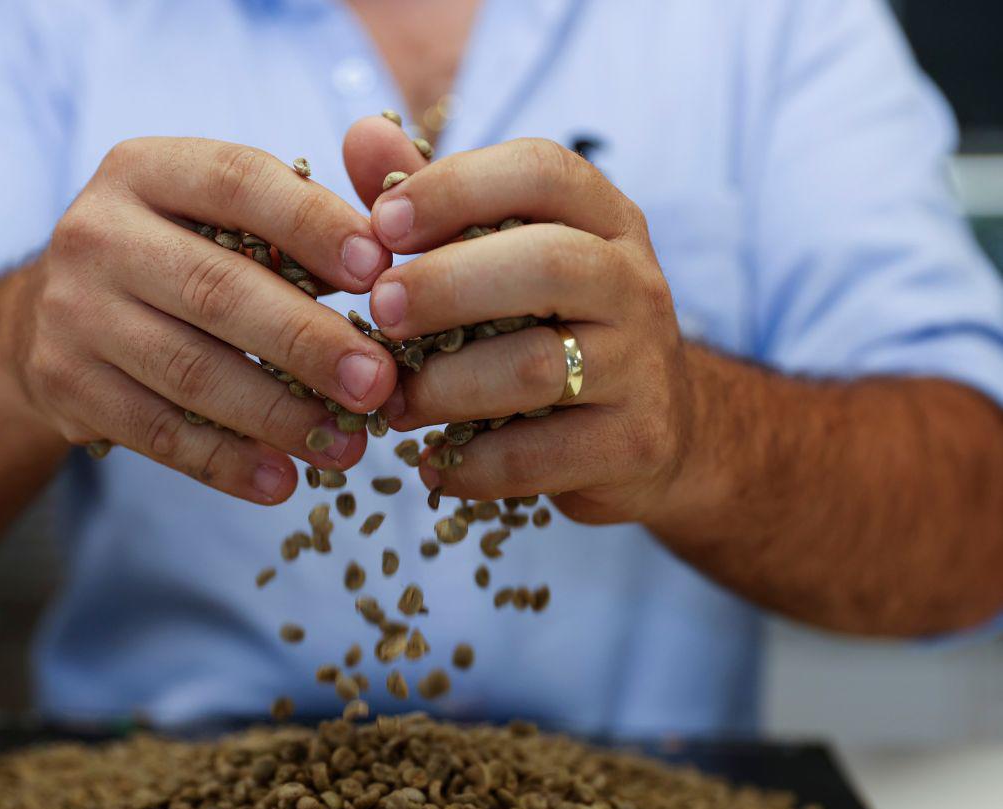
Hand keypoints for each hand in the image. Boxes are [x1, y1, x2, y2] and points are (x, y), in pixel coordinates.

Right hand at [8, 137, 397, 503]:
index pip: (238, 182)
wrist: (58, 314)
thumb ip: (310, 210)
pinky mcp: (63, 383)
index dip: (312, 225)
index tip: (378, 272)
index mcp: (147, 169)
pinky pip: (156, 431)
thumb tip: (391, 234)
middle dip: (307, 342)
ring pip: (190, 371)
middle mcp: (97, 231)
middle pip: (216, 289)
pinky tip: (281, 481)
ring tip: (347, 447)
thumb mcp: (225, 216)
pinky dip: (225, 463)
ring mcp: (72, 311)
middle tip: (378, 384)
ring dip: (278, 416)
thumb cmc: (182, 259)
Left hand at [345, 125, 697, 524]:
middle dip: (444, 285)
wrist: (656, 432)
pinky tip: (431, 462)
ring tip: (392, 403)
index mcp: (603, 219)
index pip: (540, 171)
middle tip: (379, 313)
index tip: (381, 224)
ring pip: (534, 367)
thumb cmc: (553, 329)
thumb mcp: (509, 257)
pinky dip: (468, 465)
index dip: (454, 187)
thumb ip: (438, 201)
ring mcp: (643, 366)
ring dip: (443, 387)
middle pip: (544, 263)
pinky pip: (536, 457)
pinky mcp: (636, 443)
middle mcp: (635, 282)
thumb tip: (362, 133)